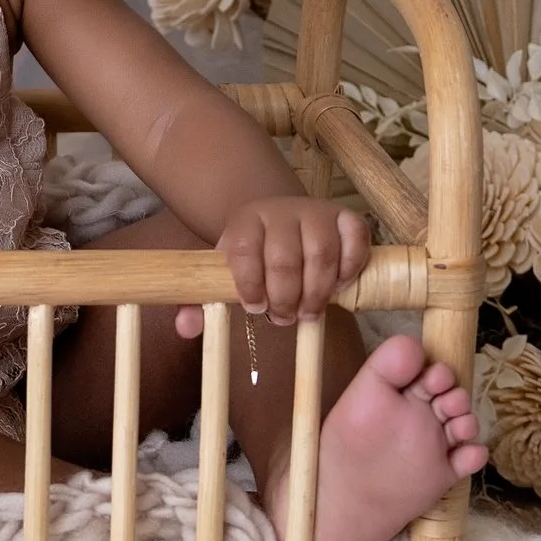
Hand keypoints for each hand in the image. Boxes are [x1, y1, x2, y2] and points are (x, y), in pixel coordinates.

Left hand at [175, 195, 371, 338]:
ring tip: (309, 311)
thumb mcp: (221, 275)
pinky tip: (338, 286)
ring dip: (317, 291)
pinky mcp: (346, 217)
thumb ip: (198, 303)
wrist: (280, 220)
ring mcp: (316, 212)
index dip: (249, 285)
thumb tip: (185, 328)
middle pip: (284, 257)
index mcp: (245, 222)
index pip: (243, 251)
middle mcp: (281, 211)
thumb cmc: (252, 258)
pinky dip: (349, 267)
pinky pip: (355, 239)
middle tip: (284, 317)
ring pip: (321, 252)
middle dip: (285, 297)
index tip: (254, 307)